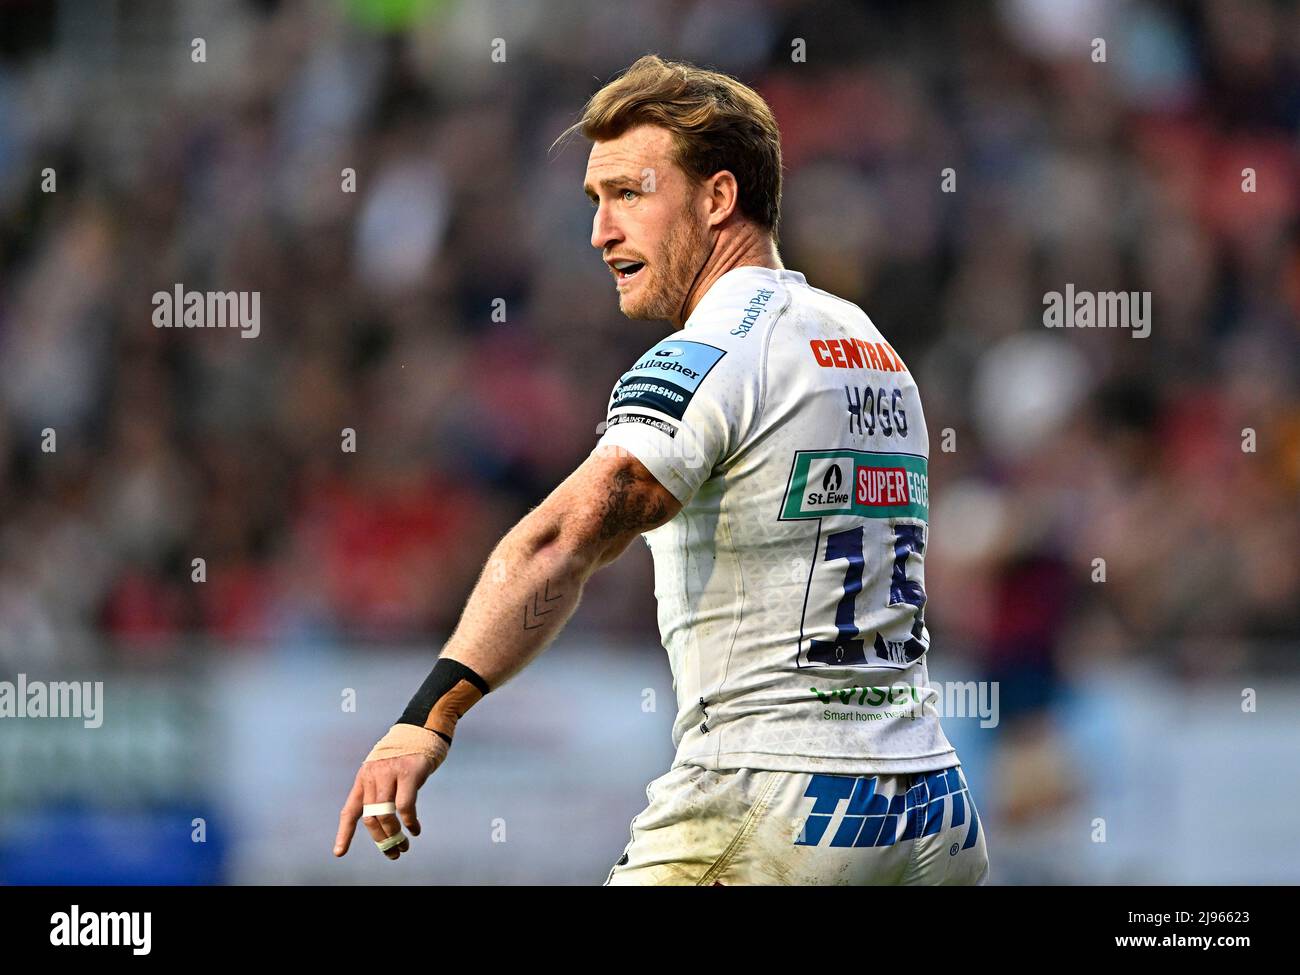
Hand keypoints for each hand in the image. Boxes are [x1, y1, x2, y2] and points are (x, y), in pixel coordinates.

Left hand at [334, 725, 446, 859]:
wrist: (423, 728)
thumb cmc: (406, 754)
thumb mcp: (386, 771)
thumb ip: (379, 791)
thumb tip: (381, 822)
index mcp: (364, 778)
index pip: (350, 810)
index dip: (344, 833)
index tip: (339, 853)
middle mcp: (373, 776)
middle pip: (369, 817)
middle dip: (380, 839)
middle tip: (393, 852)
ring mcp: (390, 773)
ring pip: (385, 815)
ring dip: (394, 836)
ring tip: (404, 845)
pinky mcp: (408, 773)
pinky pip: (404, 806)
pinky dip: (409, 822)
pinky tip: (415, 829)